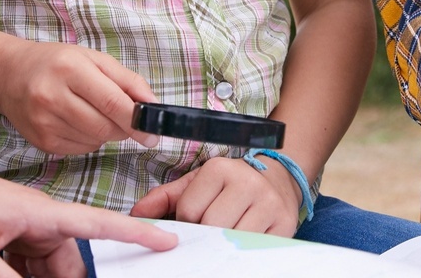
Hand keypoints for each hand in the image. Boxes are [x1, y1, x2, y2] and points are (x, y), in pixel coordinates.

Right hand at [0, 39, 159, 153]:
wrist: (10, 75)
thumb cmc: (58, 63)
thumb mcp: (94, 59)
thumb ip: (127, 80)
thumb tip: (153, 106)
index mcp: (69, 68)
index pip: (111, 101)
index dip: (137, 120)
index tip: (153, 133)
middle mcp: (52, 96)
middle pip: (104, 126)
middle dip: (124, 128)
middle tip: (127, 120)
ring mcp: (44, 122)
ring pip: (95, 140)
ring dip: (106, 132)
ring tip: (93, 112)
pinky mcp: (41, 141)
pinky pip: (81, 149)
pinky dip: (90, 139)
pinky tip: (78, 121)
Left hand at [0, 150, 177, 277]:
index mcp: (39, 212)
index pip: (99, 223)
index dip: (136, 232)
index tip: (169, 239)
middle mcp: (39, 221)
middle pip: (72, 263)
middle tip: (26, 277)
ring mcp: (24, 232)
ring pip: (50, 271)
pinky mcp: (8, 241)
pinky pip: (28, 270)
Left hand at [128, 156, 301, 236]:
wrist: (279, 177)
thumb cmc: (232, 184)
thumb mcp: (198, 183)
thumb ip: (166, 197)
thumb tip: (136, 214)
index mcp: (220, 169)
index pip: (189, 211)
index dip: (188, 222)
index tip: (197, 219)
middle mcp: (247, 182)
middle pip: (211, 226)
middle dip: (206, 234)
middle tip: (210, 231)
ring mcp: (269, 203)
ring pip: (233, 238)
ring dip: (225, 243)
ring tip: (226, 234)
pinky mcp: (284, 223)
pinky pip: (255, 248)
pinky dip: (244, 250)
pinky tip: (242, 241)